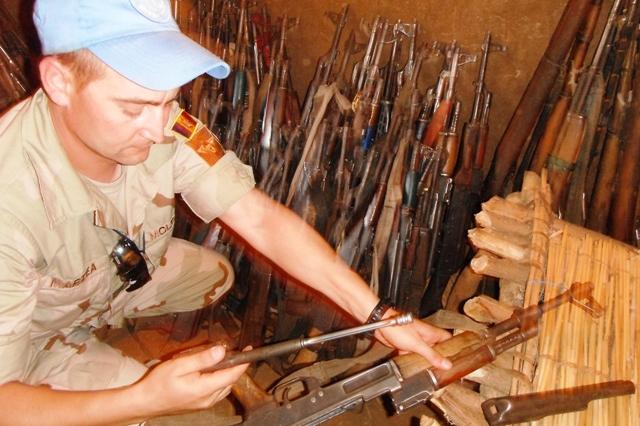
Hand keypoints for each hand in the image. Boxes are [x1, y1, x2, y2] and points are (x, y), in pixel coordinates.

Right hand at [132, 345, 247, 416]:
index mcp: (204, 389)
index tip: (249, 350)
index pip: (232, 375)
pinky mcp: (200, 405)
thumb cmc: (158, 383)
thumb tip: (221, 350)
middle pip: (231, 381)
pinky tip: (212, 371)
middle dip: (235, 365)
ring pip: (225, 387)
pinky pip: (217, 391)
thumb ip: (202, 358)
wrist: (145, 402)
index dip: (243, 362)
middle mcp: (208, 399)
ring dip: (228, 373)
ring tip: (222, 358)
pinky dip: (220, 380)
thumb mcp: (179, 365)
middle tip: (233, 350)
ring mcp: (205, 404)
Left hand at [375, 309, 451, 369]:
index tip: (459, 358)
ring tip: (431, 372)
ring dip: (426, 361)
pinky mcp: (406, 346)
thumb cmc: (398, 327)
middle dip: (440, 358)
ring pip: (425, 353)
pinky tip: (415, 368)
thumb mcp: (417, 344)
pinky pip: (413, 355)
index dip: (454, 348)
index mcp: (431, 333)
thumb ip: (432, 355)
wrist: (380, 324)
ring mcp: (415, 341)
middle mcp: (425, 337)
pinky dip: (413, 360)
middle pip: (437, 349)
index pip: (449, 340)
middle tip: (445, 370)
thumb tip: (447, 364)